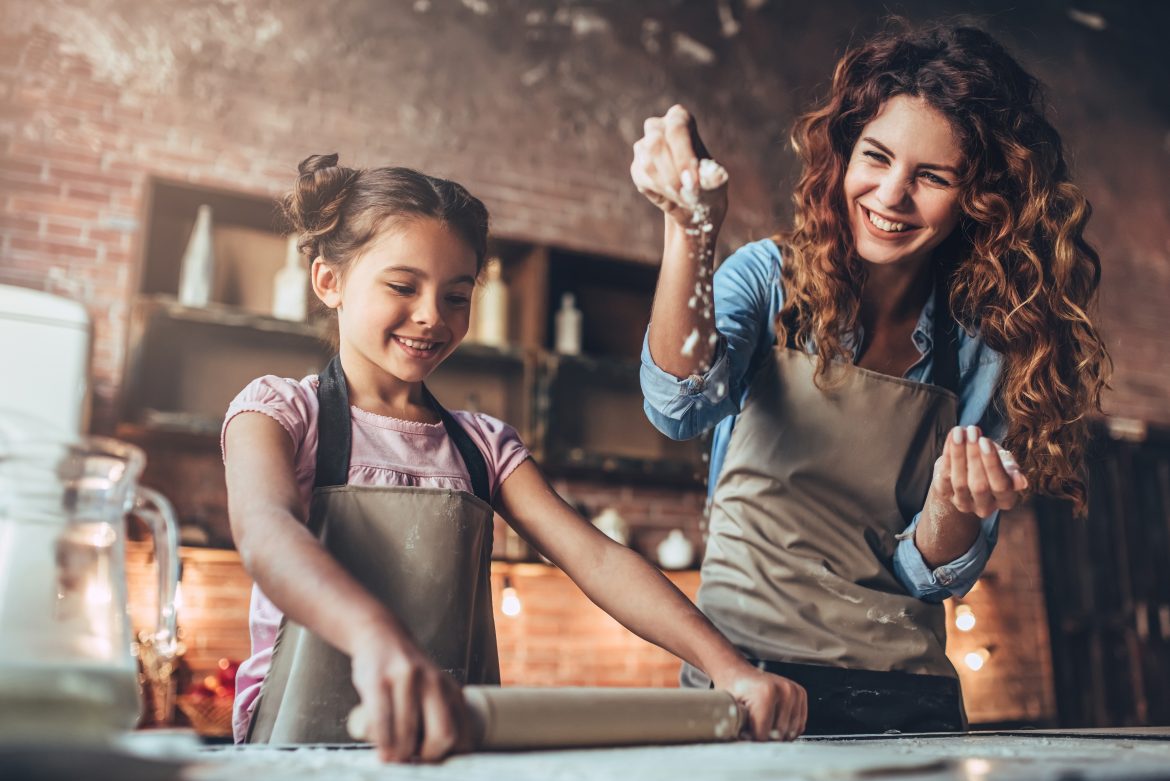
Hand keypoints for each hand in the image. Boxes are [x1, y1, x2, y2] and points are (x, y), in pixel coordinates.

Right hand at [348, 626, 471, 762]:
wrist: (381, 636)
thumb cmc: (407, 674)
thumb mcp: (433, 689)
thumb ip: (438, 717)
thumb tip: (437, 760)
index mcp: (451, 690)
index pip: (463, 734)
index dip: (451, 758)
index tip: (436, 766)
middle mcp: (434, 682)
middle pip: (443, 734)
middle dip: (428, 757)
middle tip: (413, 762)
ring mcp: (406, 679)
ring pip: (407, 733)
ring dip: (398, 754)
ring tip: (391, 757)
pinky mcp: (378, 680)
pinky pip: (381, 720)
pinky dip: (381, 741)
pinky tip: (380, 747)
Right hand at [630, 104, 727, 228]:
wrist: (694, 202)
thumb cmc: (707, 185)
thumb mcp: (716, 180)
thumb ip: (714, 177)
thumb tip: (713, 176)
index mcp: (680, 118)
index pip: (677, 128)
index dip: (683, 156)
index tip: (693, 182)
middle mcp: (657, 127)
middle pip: (656, 143)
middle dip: (672, 173)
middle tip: (687, 192)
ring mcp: (643, 146)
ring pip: (648, 163)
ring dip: (667, 185)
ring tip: (684, 197)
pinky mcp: (636, 167)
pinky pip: (643, 179)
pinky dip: (660, 192)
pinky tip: (673, 196)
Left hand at [712, 664, 806, 741]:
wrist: (740, 673)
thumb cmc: (735, 689)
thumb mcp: (731, 708)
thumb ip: (737, 728)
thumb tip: (745, 745)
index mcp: (767, 693)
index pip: (764, 733)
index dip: (752, 739)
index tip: (745, 735)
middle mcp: (784, 690)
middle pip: (779, 734)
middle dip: (765, 737)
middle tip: (753, 729)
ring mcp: (794, 692)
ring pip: (791, 732)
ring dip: (777, 734)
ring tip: (763, 724)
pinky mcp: (800, 694)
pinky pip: (799, 725)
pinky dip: (787, 729)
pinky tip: (774, 722)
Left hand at [932, 425, 1027, 516]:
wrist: (968, 473)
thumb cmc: (993, 465)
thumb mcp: (1007, 465)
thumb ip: (1012, 469)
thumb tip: (1021, 482)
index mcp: (1006, 500)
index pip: (1001, 485)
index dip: (992, 463)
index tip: (984, 440)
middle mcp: (985, 507)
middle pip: (979, 485)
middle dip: (974, 455)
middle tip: (972, 431)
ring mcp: (963, 503)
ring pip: (959, 481)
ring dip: (958, 453)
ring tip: (959, 431)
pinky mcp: (946, 496)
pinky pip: (944, 476)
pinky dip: (947, 455)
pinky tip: (952, 437)